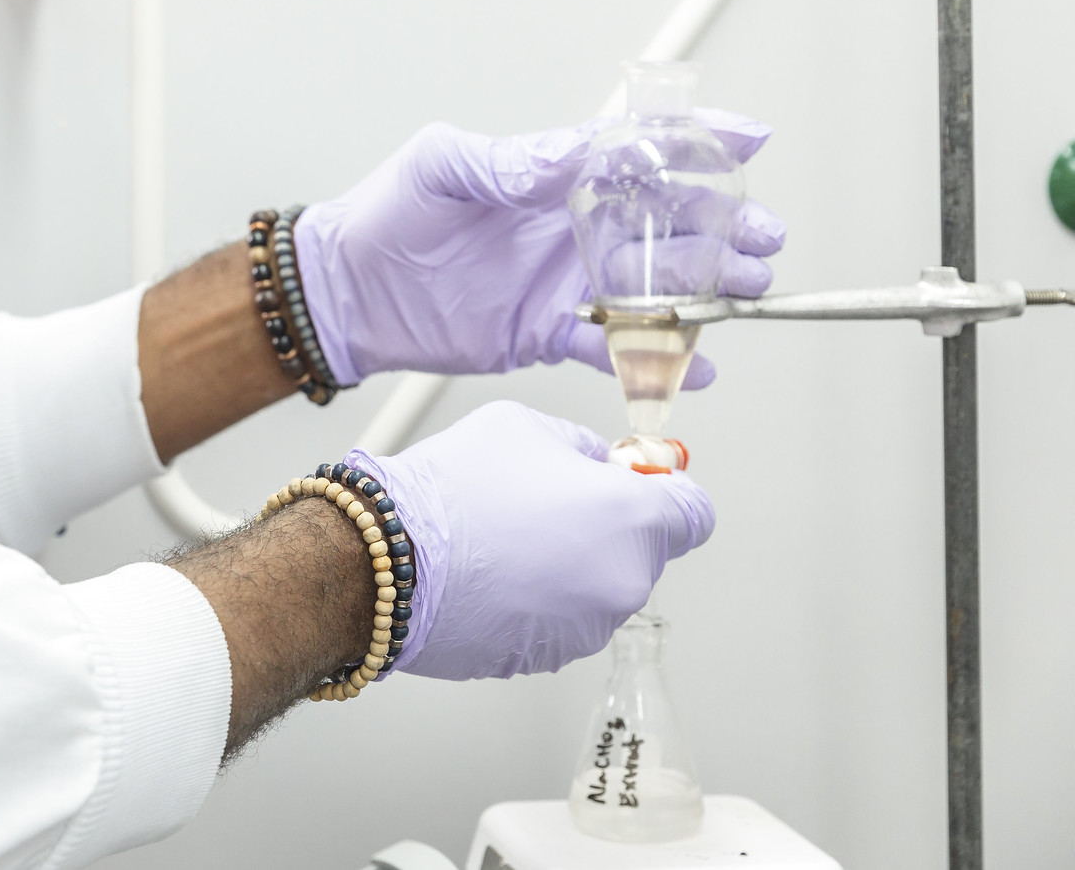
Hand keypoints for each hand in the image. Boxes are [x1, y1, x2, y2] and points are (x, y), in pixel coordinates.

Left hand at [293, 116, 784, 383]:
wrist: (346, 290)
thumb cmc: (385, 215)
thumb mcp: (439, 168)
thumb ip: (503, 161)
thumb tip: (564, 153)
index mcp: (552, 174)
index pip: (637, 151)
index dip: (697, 142)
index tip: (751, 138)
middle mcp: (572, 226)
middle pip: (668, 222)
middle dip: (724, 228)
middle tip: (764, 240)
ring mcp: (567, 280)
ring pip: (656, 285)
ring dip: (705, 291)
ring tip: (746, 296)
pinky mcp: (550, 331)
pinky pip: (615, 346)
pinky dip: (657, 359)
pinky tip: (696, 368)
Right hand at [352, 402, 714, 679]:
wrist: (387, 558)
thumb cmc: (451, 489)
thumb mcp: (525, 426)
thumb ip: (580, 447)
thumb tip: (598, 465)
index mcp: (631, 518)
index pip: (695, 514)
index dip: (668, 495)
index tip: (641, 487)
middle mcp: (622, 580)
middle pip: (641, 551)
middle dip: (604, 528)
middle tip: (543, 505)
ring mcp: (586, 626)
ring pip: (597, 587)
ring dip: (568, 567)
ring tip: (504, 541)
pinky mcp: (548, 656)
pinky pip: (559, 619)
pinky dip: (537, 601)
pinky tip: (490, 577)